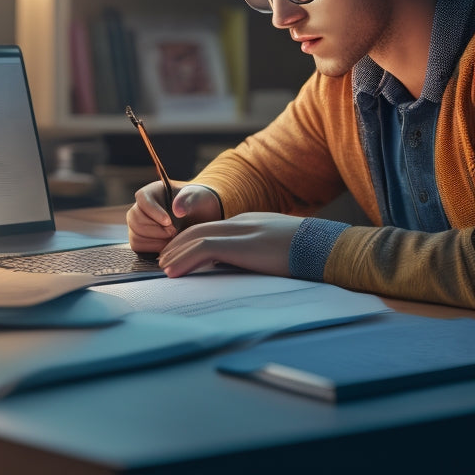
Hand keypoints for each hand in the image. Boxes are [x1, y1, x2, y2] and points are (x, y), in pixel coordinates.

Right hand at [126, 182, 221, 253]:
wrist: (201, 217)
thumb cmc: (198, 203)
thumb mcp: (198, 197)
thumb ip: (188, 200)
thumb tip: (177, 211)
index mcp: (152, 192)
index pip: (142, 199)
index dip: (153, 211)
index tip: (169, 221)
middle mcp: (141, 207)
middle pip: (135, 219)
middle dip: (155, 230)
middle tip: (174, 232)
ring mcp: (139, 223)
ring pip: (135, 234)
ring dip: (154, 240)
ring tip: (172, 239)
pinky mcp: (141, 237)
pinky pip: (137, 245)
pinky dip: (152, 248)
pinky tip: (167, 245)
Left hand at [157, 212, 304, 277]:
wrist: (331, 248)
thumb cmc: (312, 255)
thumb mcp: (279, 251)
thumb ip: (258, 254)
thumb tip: (239, 269)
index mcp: (251, 223)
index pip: (213, 229)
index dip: (192, 242)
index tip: (179, 256)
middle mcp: (243, 222)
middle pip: (199, 229)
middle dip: (178, 245)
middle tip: (164, 260)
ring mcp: (242, 230)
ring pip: (196, 237)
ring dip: (176, 253)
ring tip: (164, 268)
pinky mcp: (242, 244)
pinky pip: (204, 248)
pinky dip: (185, 259)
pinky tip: (174, 272)